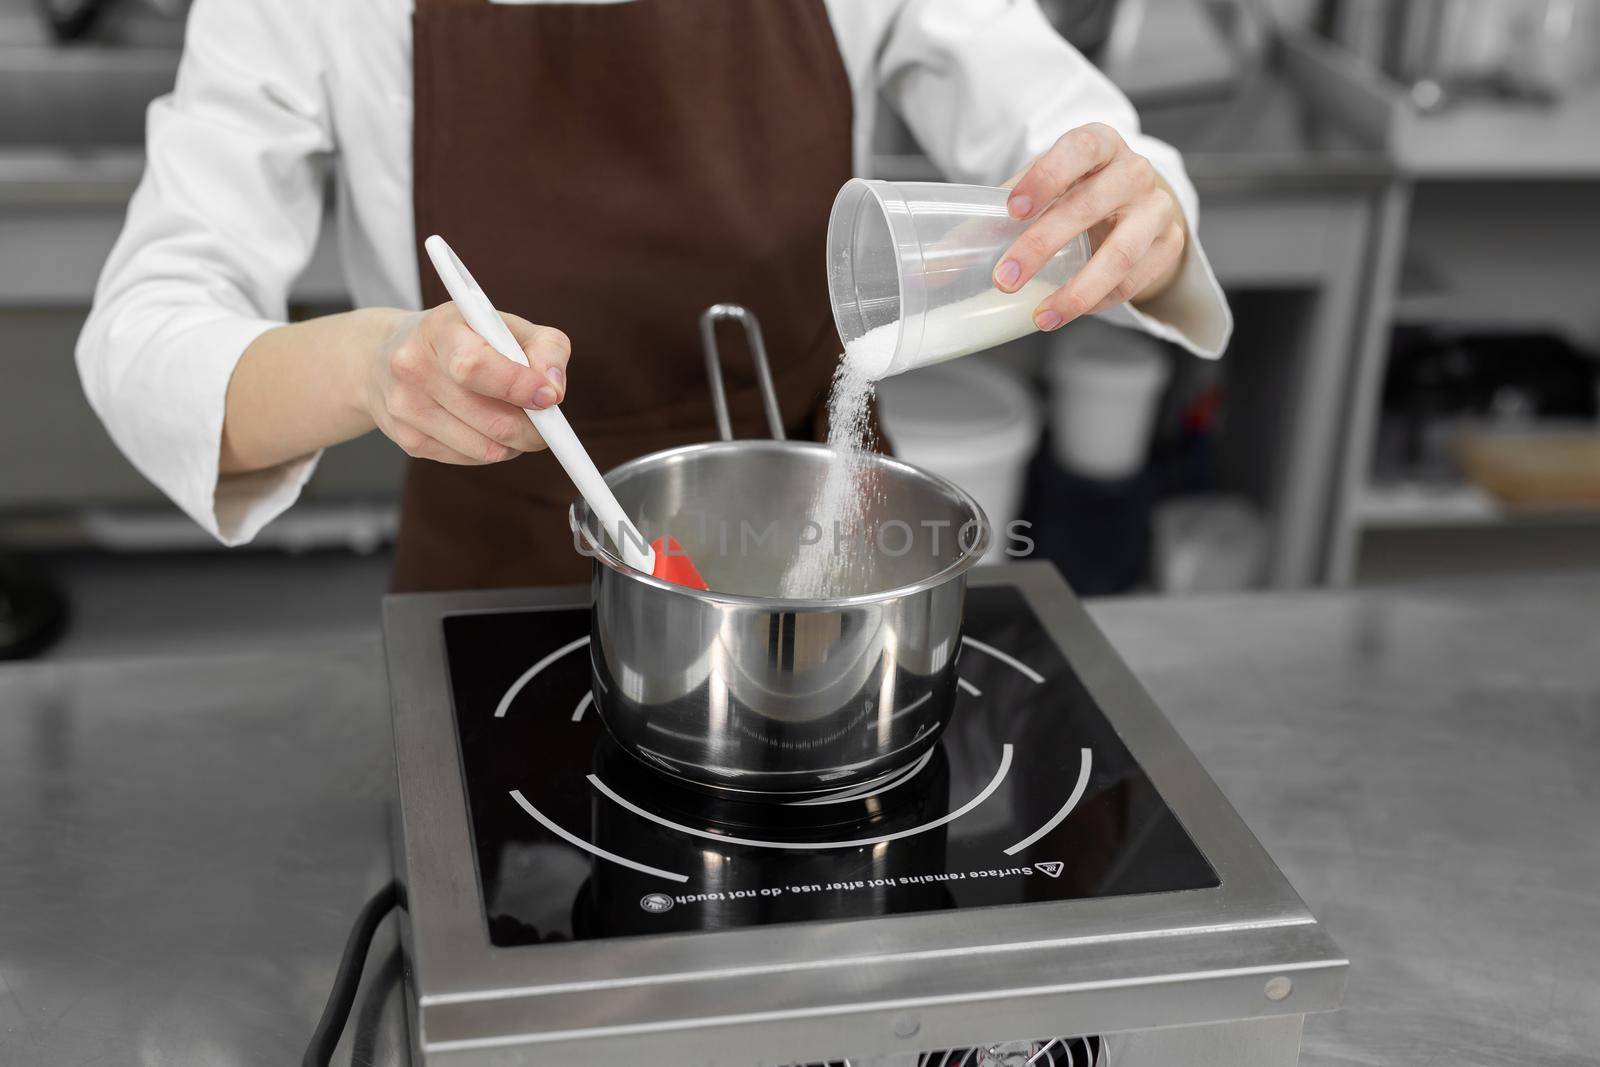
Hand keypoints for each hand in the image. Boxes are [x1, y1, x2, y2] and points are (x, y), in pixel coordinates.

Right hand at [363, 303, 569, 463]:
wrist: (384, 354)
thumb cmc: (461, 336)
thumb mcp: (503, 324)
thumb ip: (545, 347)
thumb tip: (554, 390)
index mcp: (438, 331)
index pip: (474, 366)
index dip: (519, 386)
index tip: (550, 397)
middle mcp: (413, 369)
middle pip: (490, 419)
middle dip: (533, 429)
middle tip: (548, 424)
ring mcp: (405, 409)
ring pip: (486, 448)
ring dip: (515, 443)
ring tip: (514, 420)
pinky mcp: (408, 441)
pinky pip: (471, 459)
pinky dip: (491, 449)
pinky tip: (485, 427)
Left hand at [992, 123, 1185, 330]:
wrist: (1134, 203)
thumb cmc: (1076, 192)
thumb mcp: (1039, 191)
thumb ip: (990, 221)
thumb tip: (933, 269)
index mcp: (1100, 143)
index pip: (1078, 148)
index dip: (1045, 177)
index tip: (1012, 209)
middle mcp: (1134, 171)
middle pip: (1090, 206)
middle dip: (1042, 245)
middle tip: (1004, 279)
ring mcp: (1157, 209)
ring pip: (1120, 253)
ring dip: (1076, 290)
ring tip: (1039, 317)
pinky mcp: (1169, 245)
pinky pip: (1133, 280)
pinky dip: (1098, 301)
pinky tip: (1067, 310)